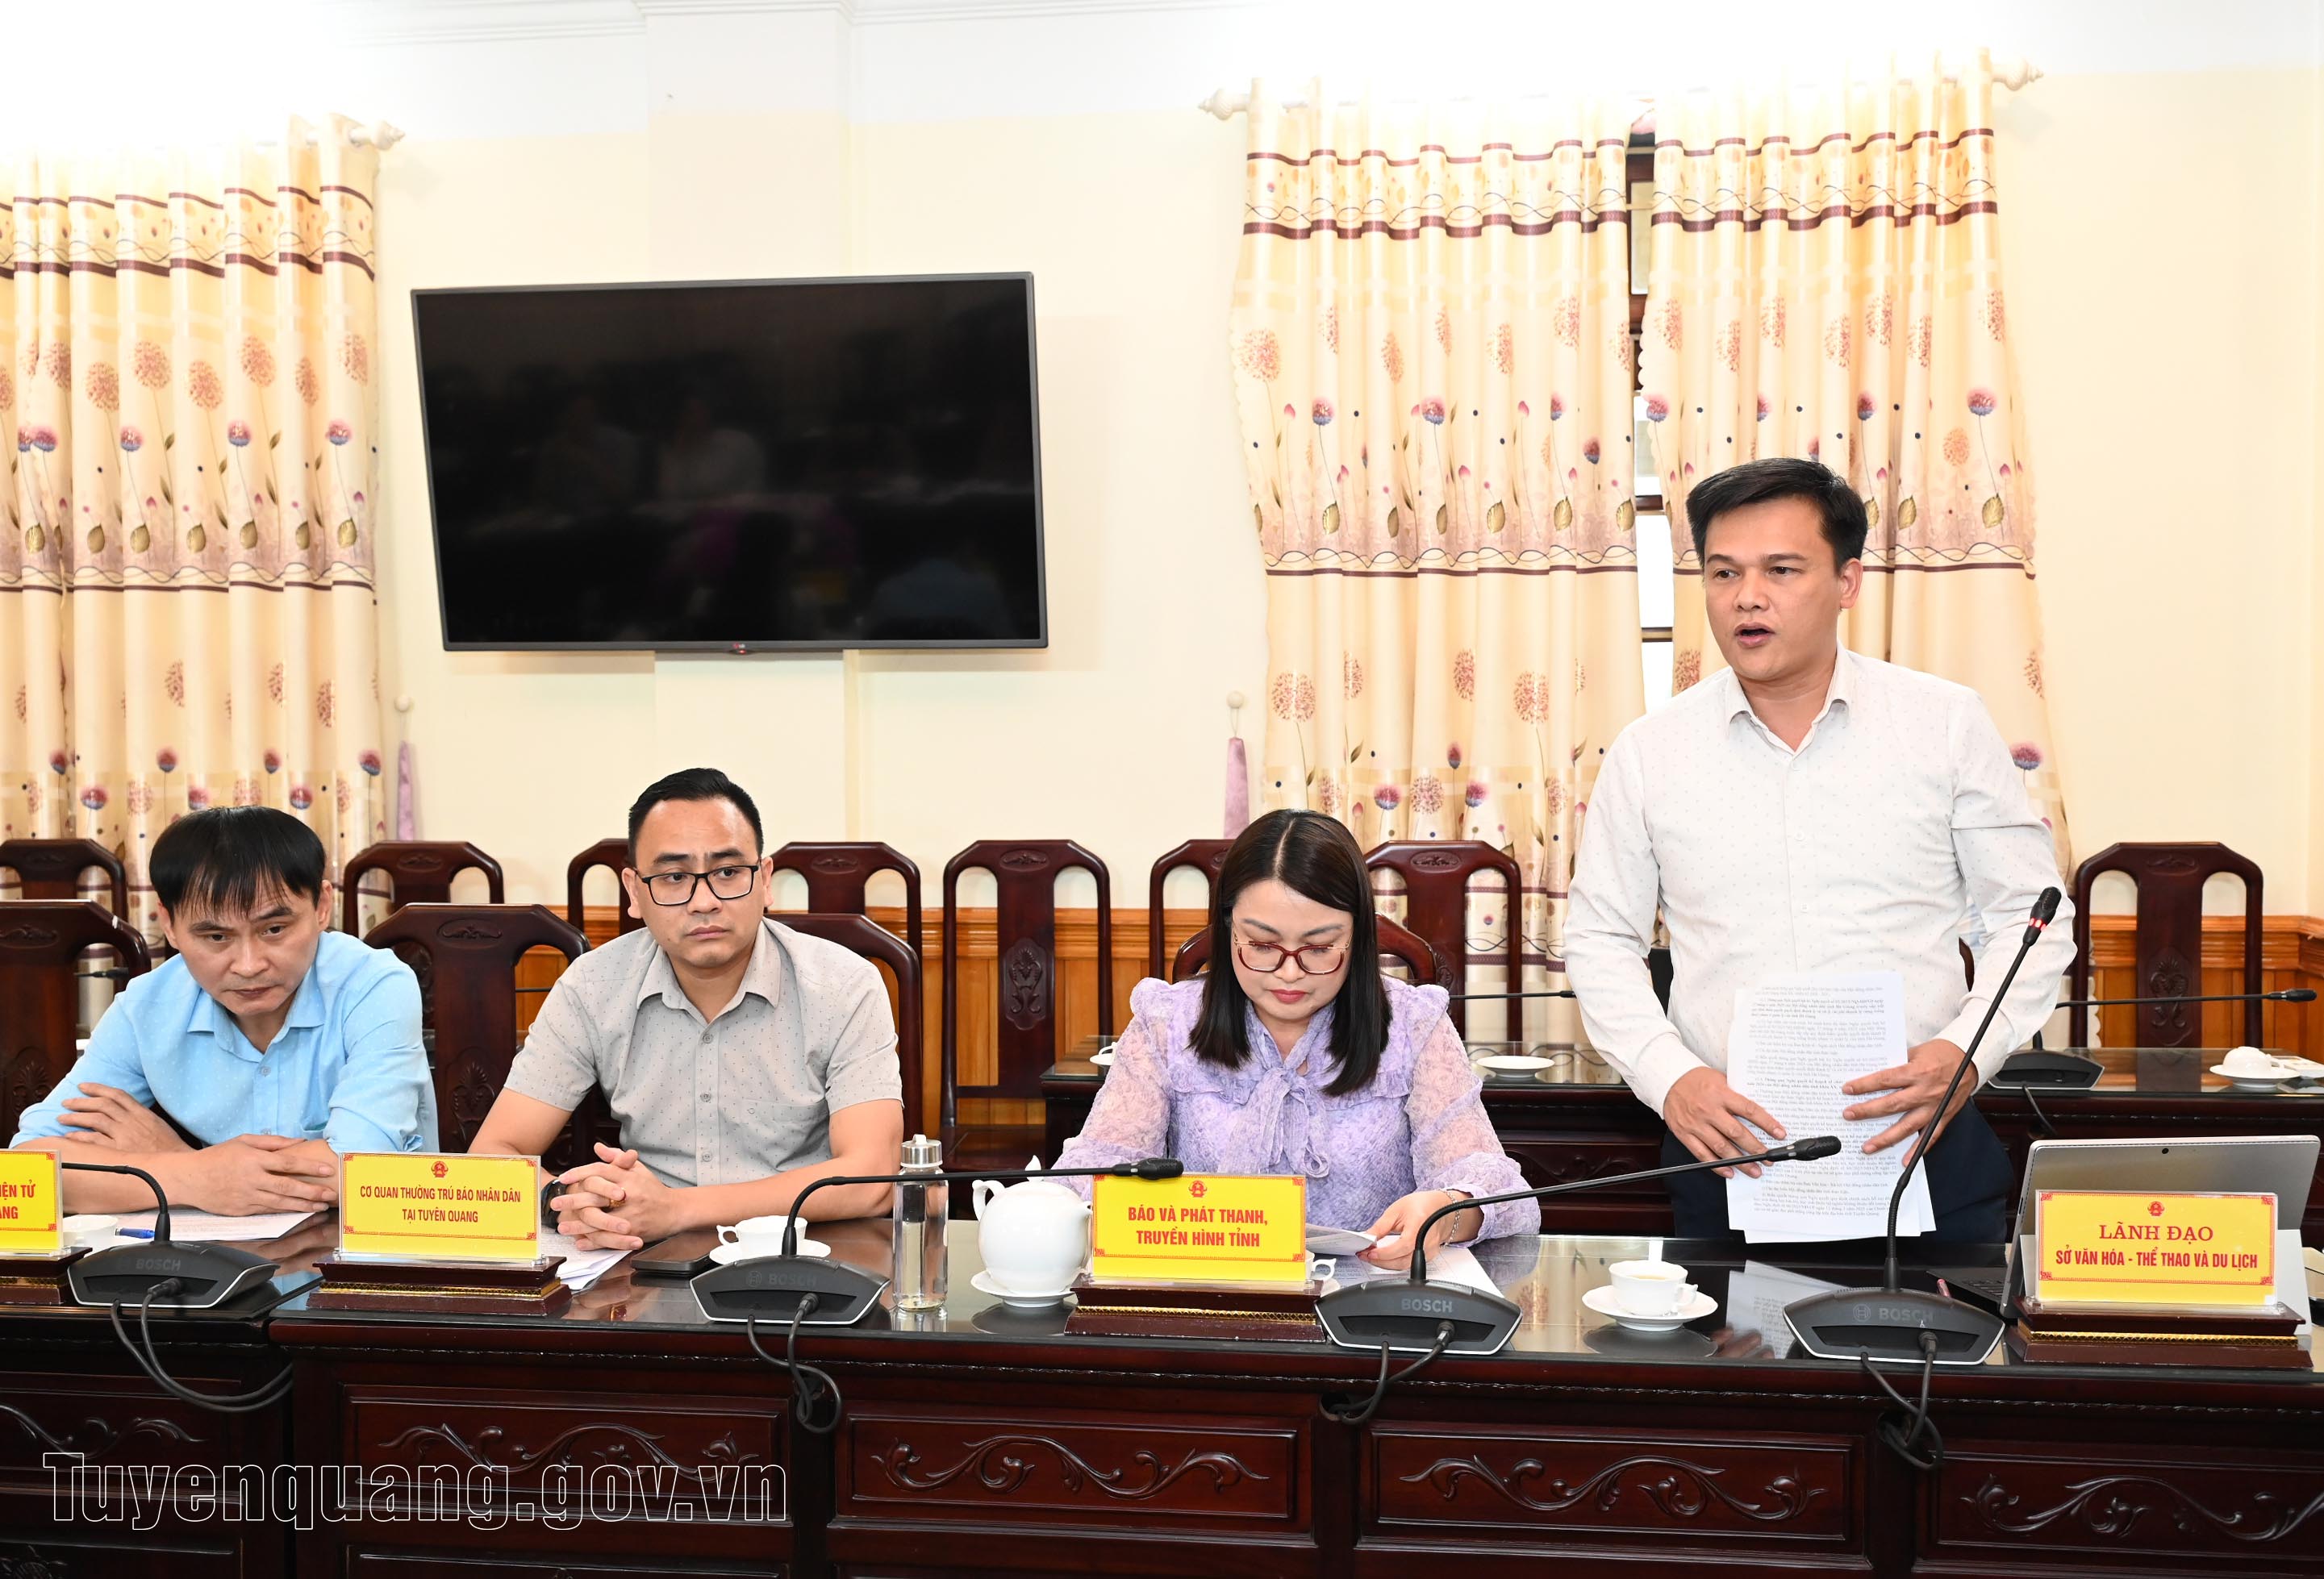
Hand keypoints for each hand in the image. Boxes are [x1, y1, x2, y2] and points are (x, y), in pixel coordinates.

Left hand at [56, 1084, 188, 1153]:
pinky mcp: (119, 1150)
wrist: (176, 1164)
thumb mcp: (158, 1125)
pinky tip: (70, 1136)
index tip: (83, 1086)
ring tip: (62, 1117)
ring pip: (95, 1119)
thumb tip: (123, 1112)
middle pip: (102, 1105)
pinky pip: (95, 1140)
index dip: (98, 1088)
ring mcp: (124, 1135)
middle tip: (66, 1102)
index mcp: (142, 1113)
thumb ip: (140, 1116)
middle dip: (81, 1101)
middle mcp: (131, 1121)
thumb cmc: (168, 1147)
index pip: (117, 1095)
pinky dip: (80, 1136)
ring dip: (76, 1117)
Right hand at [183, 1135, 339, 1215]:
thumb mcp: (244, 1141)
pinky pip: (268, 1211)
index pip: (287, 1163)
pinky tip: (299, 1212)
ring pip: (280, 1203)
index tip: (327, 1170)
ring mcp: (246, 1197)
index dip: (309, 1167)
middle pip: (287, 1186)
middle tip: (331, 1194)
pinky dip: (285, 1212)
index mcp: (253, 1160)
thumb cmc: (218, 1156)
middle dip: (311, 1191)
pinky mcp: (241, 1210)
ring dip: (303, 1206)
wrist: (189, 1178)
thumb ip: (273, 1142)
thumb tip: (299, 1141)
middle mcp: (251, 1179)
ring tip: (321, 1206)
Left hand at [550, 1142, 679, 1250]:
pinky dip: (593, 1241)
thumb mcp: (638, 1169)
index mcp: (629, 1177)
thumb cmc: (654, 1189)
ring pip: (600, 1220)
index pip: (600, 1171)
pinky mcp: (634, 1232)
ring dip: (579, 1224)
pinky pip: (610, 1238)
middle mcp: (630, 1194)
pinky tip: (580, 1241)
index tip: (564, 1178)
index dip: (580, 1173)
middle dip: (573, 1200)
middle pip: (596, 1196)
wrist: (676, 1211)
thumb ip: (617, 1159)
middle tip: (555, 1203)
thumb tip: (598, 1147)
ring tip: (562, 1226)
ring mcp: (632, 1214)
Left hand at [1358, 1189, 1472, 1271]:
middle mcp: (1428, 1241)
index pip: (1403, 1245)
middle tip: (1365, 1255)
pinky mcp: (1428, 1256)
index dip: (1385, 1252)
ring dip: (1386, 1264)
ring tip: (1372, 1257)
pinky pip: (1409, 1264)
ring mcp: (1430, 1251)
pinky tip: (1385, 1258)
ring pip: (1405, 1265)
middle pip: (1403, 1260)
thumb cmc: (1421, 1205)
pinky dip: (1395, 1263)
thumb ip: (1380, 1226)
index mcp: (1420, 1225)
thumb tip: (1366, 1238)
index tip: (1370, 1252)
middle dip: (1381, 1261)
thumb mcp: (1396, 1210)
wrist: (1440, 1208)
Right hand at [1663, 1066, 1784, 1176]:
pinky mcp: (1685, 1134)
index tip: (1779, 1134)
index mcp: (1720, 1094)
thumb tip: (1758, 1113)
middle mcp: (1708, 1110)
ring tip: (1754, 1170)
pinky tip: (1729, 1171)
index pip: (1749, 1110)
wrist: (1668, 1080)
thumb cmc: (1696, 1080)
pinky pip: (1702, 1154)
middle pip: (1737, 1133)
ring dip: (1740, 1162)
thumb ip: (1736, 1095)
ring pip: (1721, 1147)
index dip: (1767, 1123)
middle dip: (1756, 1149)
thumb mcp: (1720, 1079)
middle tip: (1769, 1159)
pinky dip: (1717, 1165)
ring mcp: (1696, 1124)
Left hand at [1843, 1038, 1971, 1159]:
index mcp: (1917, 1072)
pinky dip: (1918, 1150)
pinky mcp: (1944, 1117)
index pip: (1885, 1080)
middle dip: (1868, 1111)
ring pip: (1907, 1126)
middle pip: (1892, 1104)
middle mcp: (1925, 1092)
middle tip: (1849, 1115)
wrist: (1969, 1060)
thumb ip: (1896, 1065)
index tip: (1848, 1090)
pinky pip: (1931, 1137)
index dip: (1865, 1085)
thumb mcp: (1916, 1052)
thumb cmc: (1942, 1054)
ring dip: (1886, 1138)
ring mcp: (1935, 1107)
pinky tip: (1905, 1159)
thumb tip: (1874, 1078)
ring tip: (1868, 1147)